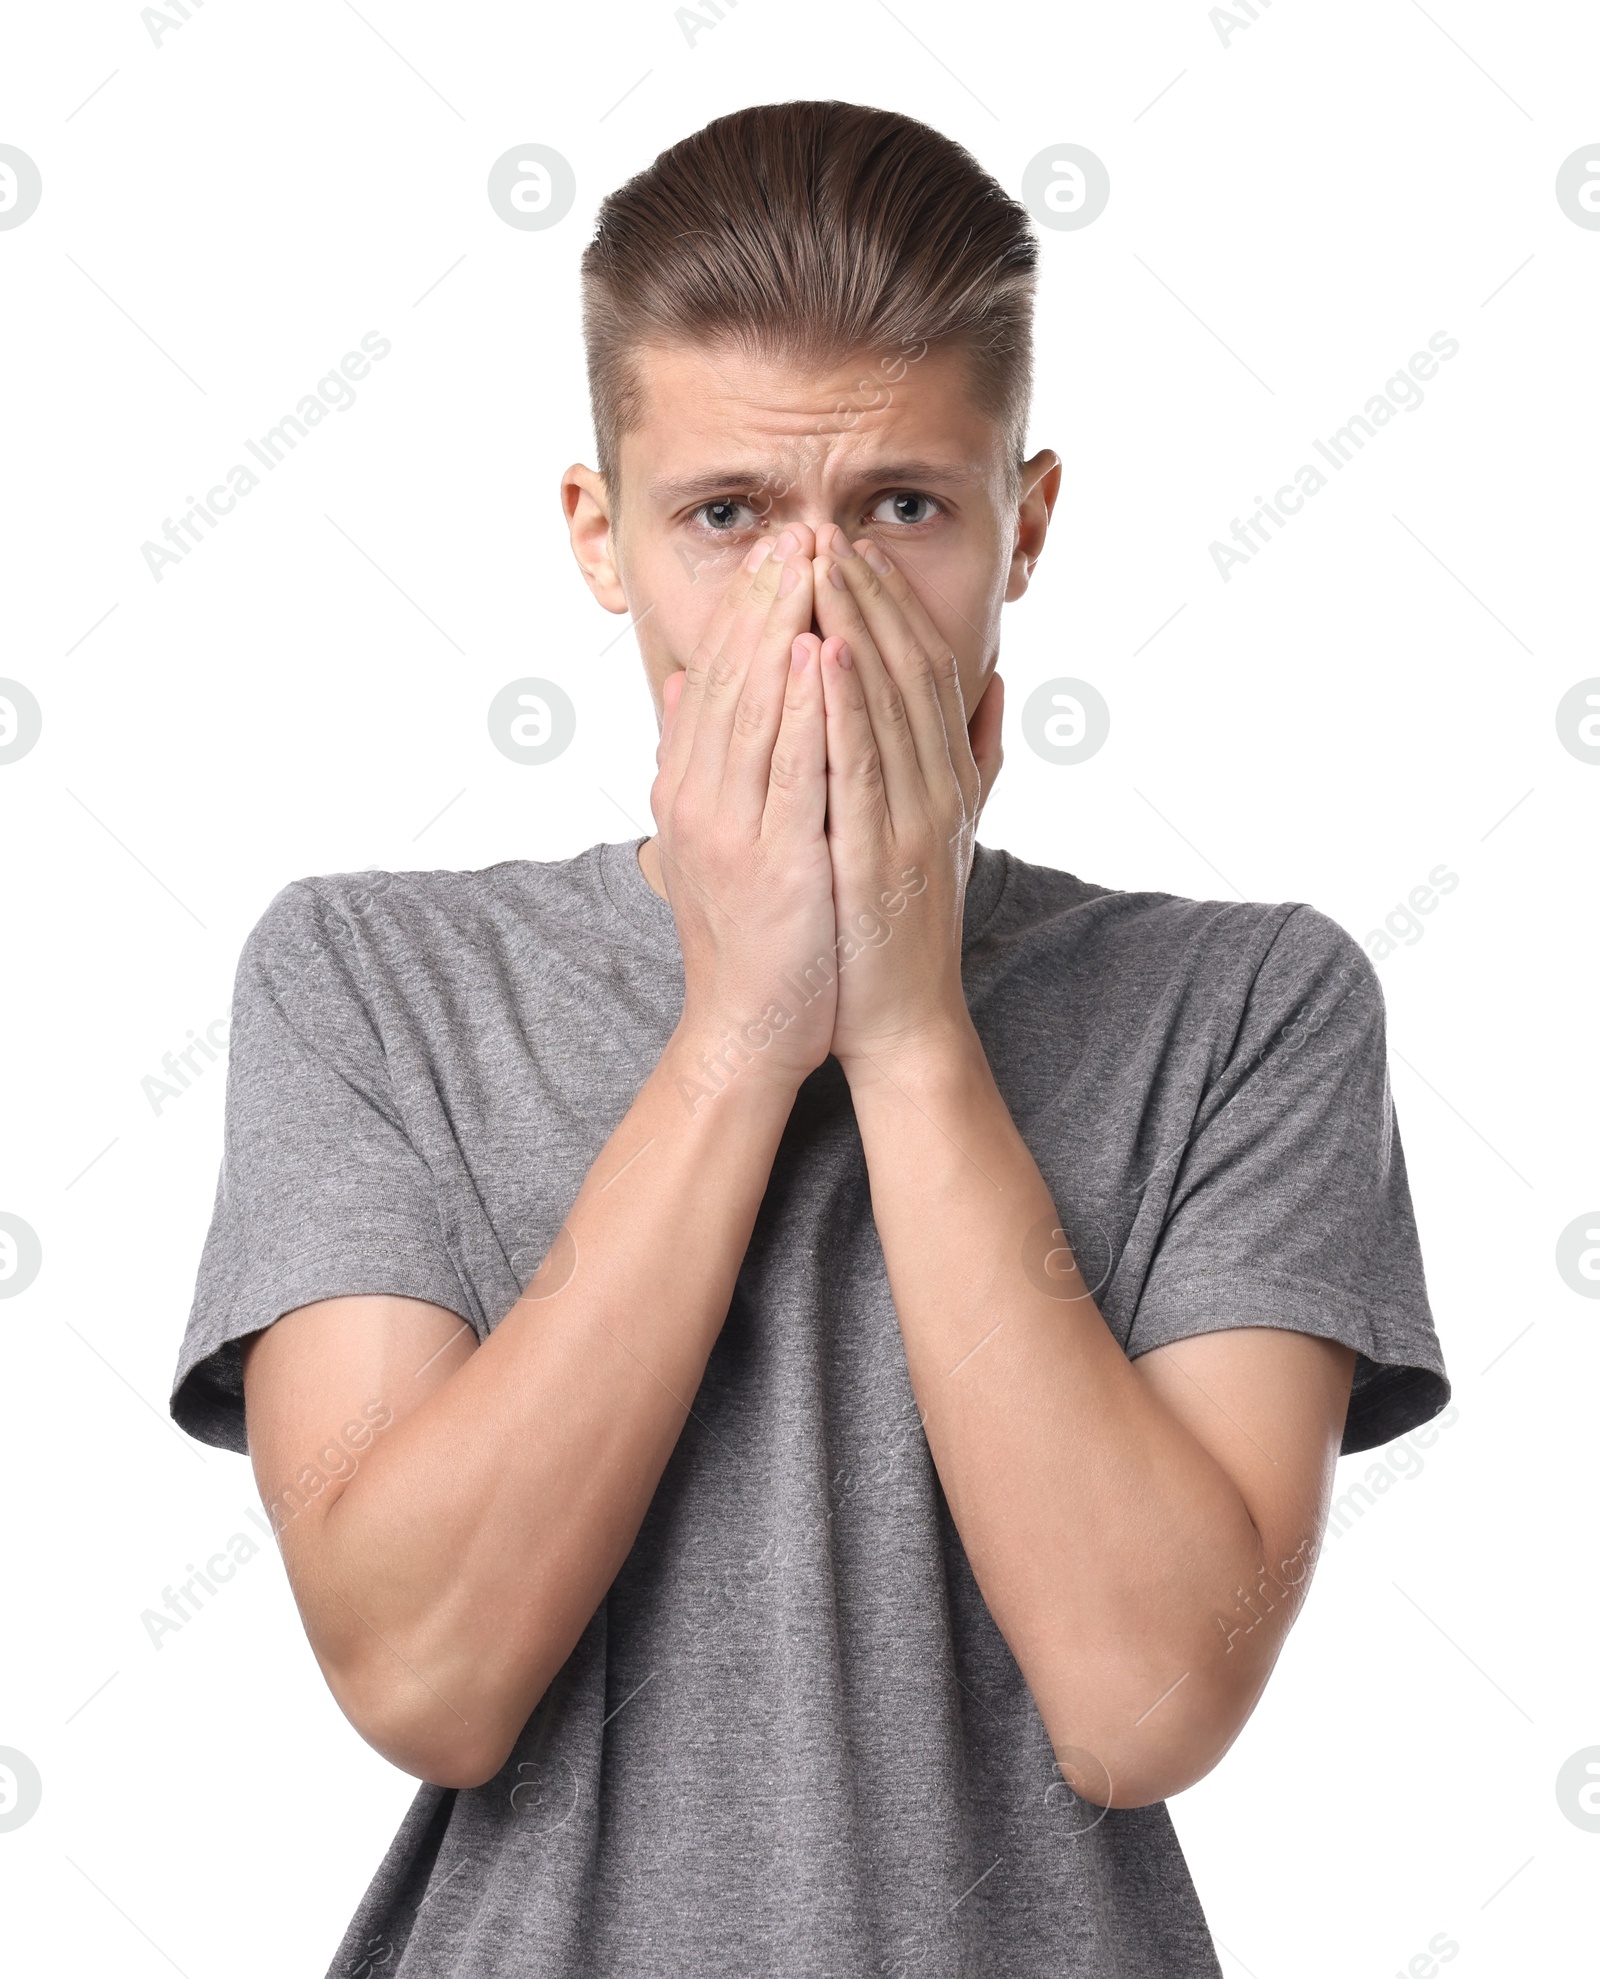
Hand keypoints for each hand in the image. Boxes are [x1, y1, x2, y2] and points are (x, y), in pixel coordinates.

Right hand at [651, 524, 837, 1097]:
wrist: (750, 1027)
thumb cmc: (748, 934)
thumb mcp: (712, 836)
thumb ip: (696, 760)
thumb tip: (683, 689)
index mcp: (689, 788)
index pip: (716, 680)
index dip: (746, 610)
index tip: (776, 548)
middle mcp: (697, 799)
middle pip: (730, 679)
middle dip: (763, 599)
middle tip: (794, 529)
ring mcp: (731, 828)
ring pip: (754, 708)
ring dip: (779, 628)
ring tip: (806, 562)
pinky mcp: (771, 861)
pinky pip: (788, 769)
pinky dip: (800, 707)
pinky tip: (817, 652)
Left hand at [809, 523, 1004, 1073]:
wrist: (898, 1015)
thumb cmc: (899, 925)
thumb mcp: (943, 828)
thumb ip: (971, 757)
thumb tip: (996, 686)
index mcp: (943, 775)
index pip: (919, 667)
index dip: (889, 603)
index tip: (851, 548)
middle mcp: (937, 785)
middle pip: (904, 667)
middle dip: (865, 593)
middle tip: (827, 528)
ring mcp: (915, 817)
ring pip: (884, 701)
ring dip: (852, 626)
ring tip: (819, 562)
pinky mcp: (885, 852)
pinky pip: (862, 763)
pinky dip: (843, 704)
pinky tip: (819, 652)